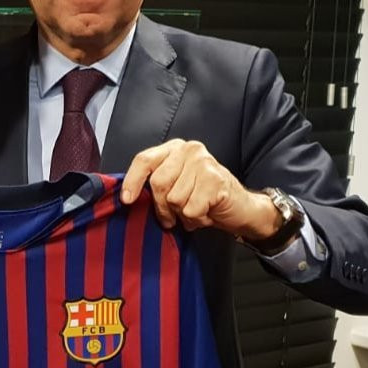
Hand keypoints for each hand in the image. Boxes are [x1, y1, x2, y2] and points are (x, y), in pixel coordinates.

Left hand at [119, 139, 279, 239]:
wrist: (241, 208)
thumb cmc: (203, 198)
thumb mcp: (175, 186)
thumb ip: (155, 184)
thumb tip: (128, 197)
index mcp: (175, 148)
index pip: (144, 160)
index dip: (132, 181)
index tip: (127, 200)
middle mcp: (189, 150)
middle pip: (158, 183)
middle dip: (163, 206)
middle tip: (175, 214)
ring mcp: (204, 163)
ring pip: (174, 199)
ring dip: (183, 214)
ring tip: (196, 210)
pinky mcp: (215, 180)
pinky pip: (191, 209)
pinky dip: (196, 219)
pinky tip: (206, 213)